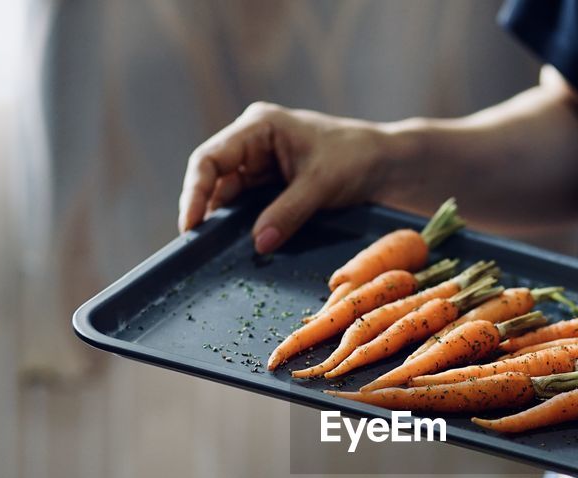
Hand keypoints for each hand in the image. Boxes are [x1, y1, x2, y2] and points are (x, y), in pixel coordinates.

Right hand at [178, 102, 396, 252]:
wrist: (386, 164)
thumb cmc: (356, 158)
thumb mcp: (321, 184)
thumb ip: (288, 212)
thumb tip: (258, 244)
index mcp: (259, 127)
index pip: (210, 158)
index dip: (195, 192)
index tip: (191, 225)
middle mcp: (252, 143)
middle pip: (213, 178)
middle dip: (206, 211)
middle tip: (198, 247)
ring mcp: (261, 165)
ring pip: (229, 197)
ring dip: (224, 223)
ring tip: (214, 252)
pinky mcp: (272, 187)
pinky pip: (248, 208)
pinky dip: (244, 226)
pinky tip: (239, 247)